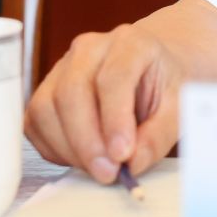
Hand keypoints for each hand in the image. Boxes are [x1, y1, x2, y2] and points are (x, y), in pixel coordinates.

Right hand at [26, 24, 185, 182]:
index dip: (114, 119)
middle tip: (108, 173)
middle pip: (72, 92)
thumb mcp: (180, 106)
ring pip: (46, 109)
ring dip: (69, 148)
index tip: (122, 154)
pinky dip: (55, 149)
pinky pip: (36, 124)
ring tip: (99, 169)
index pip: (113, 78)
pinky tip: (82, 159)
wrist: (153, 70)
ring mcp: (62, 68)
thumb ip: (159, 134)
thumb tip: (132, 163)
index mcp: (130, 43)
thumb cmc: (166, 85)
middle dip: (87, 141)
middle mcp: (90, 50)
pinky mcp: (46, 92)